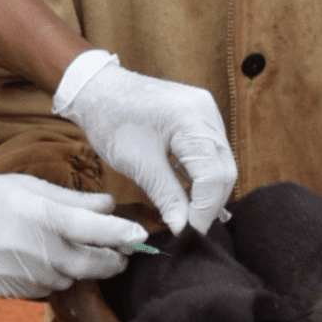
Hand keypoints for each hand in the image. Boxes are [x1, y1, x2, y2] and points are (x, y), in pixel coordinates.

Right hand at [0, 173, 146, 298]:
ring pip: (72, 279)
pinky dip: (53, 276)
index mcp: (42, 218)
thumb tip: (110, 206)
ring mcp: (25, 275)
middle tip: (120, 250)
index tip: (142, 236)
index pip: (96, 231)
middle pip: (95, 266)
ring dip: (79, 267)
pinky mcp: (13, 292)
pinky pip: (48, 288)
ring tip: (65, 247)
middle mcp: (37, 251)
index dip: (124, 235)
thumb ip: (72, 200)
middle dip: (113, 260)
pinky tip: (36, 258)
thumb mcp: (27, 186)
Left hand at [53, 50, 236, 234]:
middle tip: (190, 226)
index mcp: (192, 119)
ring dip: (206, 191)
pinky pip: (211, 154)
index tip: (191, 232)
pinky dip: (201, 176)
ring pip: (221, 164)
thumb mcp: (138, 164)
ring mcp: (207, 114)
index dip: (205, 209)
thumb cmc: (111, 120)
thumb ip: (167, 197)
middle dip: (209, 203)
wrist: (98, 89)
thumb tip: (184, 229)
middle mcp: (207, 114)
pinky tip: (184, 188)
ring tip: (185, 211)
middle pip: (224, 170)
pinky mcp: (201, 119)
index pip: (214, 175)